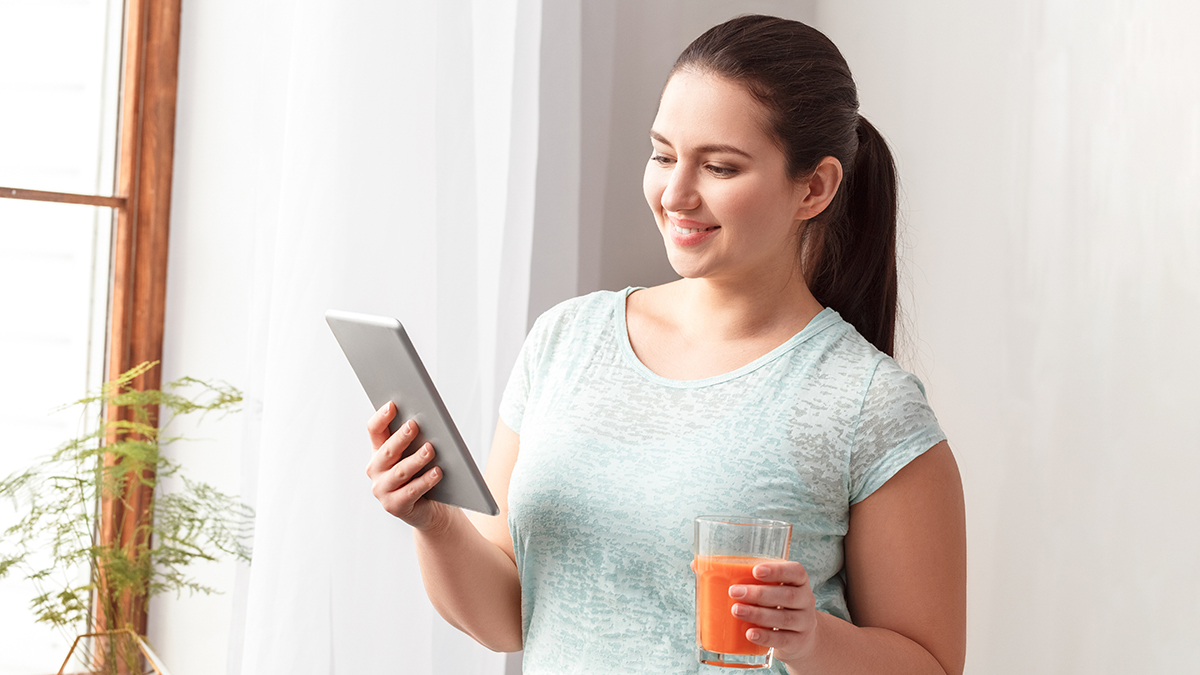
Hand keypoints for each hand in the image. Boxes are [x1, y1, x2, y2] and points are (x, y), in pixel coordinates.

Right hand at [365, 401, 449, 530]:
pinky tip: (437, 472)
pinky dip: (426, 481)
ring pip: (400, 471)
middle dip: (401, 437)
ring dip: (416, 459)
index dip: (381, 417)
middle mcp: (376, 470)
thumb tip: (426, 419)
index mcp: (379, 451)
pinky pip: (411, 491)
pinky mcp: (394, 506)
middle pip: (387, 450)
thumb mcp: (416, 454)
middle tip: (414, 425)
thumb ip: (416, 438)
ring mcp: (382, 489)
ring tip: (430, 449)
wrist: (429, 508)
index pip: (375, 431)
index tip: (392, 405)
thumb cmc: (423, 474)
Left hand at [728, 561, 819, 665]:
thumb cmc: (777, 605)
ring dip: (757, 614)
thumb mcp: (771, 589)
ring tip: (736, 611)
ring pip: (783, 618)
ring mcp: (804, 623)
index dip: (777, 570)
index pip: (796, 572)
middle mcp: (806, 600)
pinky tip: (750, 633)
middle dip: (759, 594)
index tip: (755, 570)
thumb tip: (701, 566)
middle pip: (787, 596)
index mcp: (799, 582)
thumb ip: (748, 578)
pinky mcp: (798, 642)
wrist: (801, 637)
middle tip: (734, 592)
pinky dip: (765, 637)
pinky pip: (782, 639)